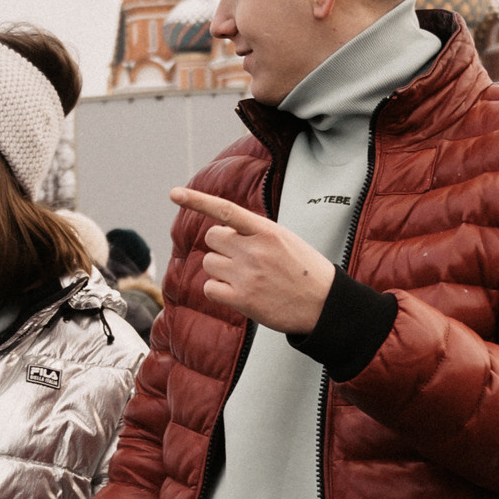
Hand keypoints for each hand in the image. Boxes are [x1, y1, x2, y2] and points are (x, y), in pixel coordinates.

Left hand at [168, 188, 335, 334]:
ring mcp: (247, 275)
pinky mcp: (242, 299)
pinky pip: (210, 287)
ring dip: (222, 269)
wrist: (323, 304)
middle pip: (212, 238)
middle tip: (241, 257)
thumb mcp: (284, 239)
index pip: (226, 210)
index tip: (175, 194)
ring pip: (209, 263)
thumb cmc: (304, 270)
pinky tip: (239, 292)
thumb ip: (254, 232)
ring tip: (247, 277)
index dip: (197, 201)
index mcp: (267, 231)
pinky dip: (219, 290)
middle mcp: (254, 250)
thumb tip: (222, 230)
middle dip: (221, 246)